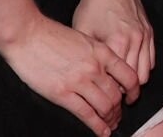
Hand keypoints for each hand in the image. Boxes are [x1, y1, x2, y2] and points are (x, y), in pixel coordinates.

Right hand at [0, 13, 139, 136]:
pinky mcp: (62, 94)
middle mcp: (94, 68)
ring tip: (111, 124)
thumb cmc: (51, 35)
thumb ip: (97, 54)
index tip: (132, 98)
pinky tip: (101, 131)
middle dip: (119, 109)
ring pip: (104, 107)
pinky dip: (97, 126)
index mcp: (102, 52)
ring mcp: (79, 81)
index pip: (129, 76)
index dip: (134, 91)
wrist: (27, 35)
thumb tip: (106, 70)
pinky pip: (86, 114)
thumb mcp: (84, 38)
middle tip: (118, 116)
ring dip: (110, 119)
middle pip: (117, 95)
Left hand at [73, 0, 155, 91]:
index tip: (104, 96)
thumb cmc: (93, 6)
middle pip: (136, 80)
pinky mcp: (149, 31)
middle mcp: (135, 41)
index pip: (119, 79)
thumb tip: (86, 77)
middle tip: (113, 96)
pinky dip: (143, 68)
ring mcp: (144, 36)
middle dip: (125, 91)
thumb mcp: (82, 31)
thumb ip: (88, 55)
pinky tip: (130, 68)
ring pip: (147, 72)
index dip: (111, 91)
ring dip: (136, 81)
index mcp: (117, 43)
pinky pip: (151, 59)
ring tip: (123, 86)